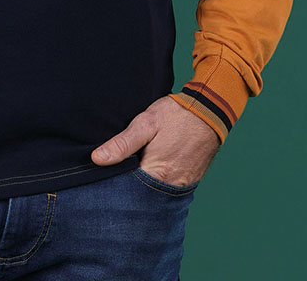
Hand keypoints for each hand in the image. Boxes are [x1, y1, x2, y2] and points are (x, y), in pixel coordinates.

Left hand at [91, 95, 220, 186]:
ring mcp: (182, 185)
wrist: (209, 111)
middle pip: (141, 196)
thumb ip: (122, 143)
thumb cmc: (176, 115)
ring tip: (130, 173)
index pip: (128, 190)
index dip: (114, 185)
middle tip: (113, 175)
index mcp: (158, 173)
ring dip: (142, 187)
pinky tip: (146, 173)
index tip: (102, 178)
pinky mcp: (189, 181)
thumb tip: (97, 159)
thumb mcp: (145, 123)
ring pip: (154, 194)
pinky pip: (167, 190)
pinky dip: (156, 184)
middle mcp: (171, 185)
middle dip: (127, 189)